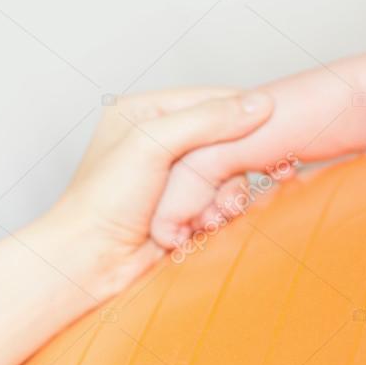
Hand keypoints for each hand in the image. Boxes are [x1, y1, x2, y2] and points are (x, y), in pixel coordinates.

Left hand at [49, 87, 274, 296]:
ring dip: (226, 193)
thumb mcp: (151, 145)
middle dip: (235, 162)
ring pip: (229, 171)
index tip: (277, 128)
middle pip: (225, 136)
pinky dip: (220, 211)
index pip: (212, 99)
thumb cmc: (103, 202)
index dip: (245, 113)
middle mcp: (161, 138)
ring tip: (210, 213)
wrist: (88, 264)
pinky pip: (222, 198)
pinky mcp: (185, 205)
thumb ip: (206, 120)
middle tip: (273, 171)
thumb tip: (261, 104)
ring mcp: (175, 175)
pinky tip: (206, 224)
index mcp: (145, 111)